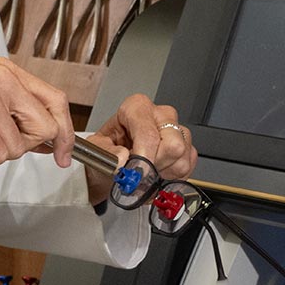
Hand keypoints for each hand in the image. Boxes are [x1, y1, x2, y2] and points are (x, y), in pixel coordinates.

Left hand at [83, 93, 197, 204]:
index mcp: (137, 107)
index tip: (136, 173)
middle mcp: (160, 115)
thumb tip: (122, 159)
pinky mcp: (187, 147)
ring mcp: (177, 130)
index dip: (143, 158)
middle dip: (155, 165)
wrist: (111, 166)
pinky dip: (172, 176)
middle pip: (173, 145)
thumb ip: (108, 154)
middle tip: (138, 171)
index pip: (149, 134)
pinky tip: (157, 172)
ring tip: (145, 170)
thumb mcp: (96, 151)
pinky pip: (188, 166)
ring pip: (182, 158)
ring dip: (162, 173)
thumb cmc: (106, 153)